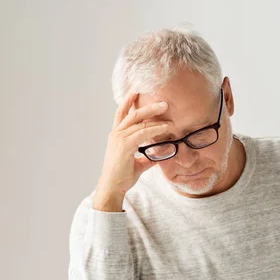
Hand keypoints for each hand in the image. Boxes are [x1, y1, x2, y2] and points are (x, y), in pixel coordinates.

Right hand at [93, 92, 168, 211]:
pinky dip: (155, 129)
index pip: (121, 114)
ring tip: (166, 108)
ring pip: (138, 121)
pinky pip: (143, 133)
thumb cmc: (121, 176)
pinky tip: (166, 128)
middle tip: (162, 101)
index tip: (135, 92)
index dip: (127, 102)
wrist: (112, 187)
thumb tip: (158, 156)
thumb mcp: (137, 164)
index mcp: (116, 136)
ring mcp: (119, 139)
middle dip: (147, 105)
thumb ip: (147, 158)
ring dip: (154, 114)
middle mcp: (116, 134)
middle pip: (132, 114)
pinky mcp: (125, 146)